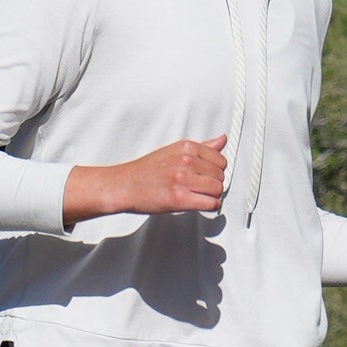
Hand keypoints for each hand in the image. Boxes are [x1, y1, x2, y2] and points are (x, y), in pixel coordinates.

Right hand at [63, 135, 229, 225]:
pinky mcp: (180, 198)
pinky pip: (210, 203)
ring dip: (212, 196)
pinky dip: (210, 206)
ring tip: (199, 195)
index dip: (216, 170)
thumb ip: (201, 147)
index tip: (207, 175)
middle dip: (214, 183)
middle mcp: (186, 161)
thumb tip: (221, 140)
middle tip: (201, 188)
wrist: (124, 186)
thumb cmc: (146, 170)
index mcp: (186, 147)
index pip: (219, 159)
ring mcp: (183, 179)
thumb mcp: (174, 151)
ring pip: (217, 189)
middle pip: (220, 175)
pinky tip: (200, 204)